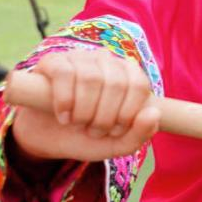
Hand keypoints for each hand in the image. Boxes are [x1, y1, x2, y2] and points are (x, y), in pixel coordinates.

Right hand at [9, 49, 158, 162]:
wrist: (47, 138)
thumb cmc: (87, 136)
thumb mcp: (116, 144)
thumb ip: (141, 133)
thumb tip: (154, 113)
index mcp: (129, 74)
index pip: (139, 85)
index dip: (127, 113)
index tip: (114, 131)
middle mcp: (107, 60)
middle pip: (115, 83)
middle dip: (104, 117)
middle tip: (92, 130)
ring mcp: (80, 58)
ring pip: (91, 78)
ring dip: (84, 111)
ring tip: (76, 123)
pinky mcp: (54, 61)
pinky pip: (64, 74)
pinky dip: (64, 100)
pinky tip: (62, 115)